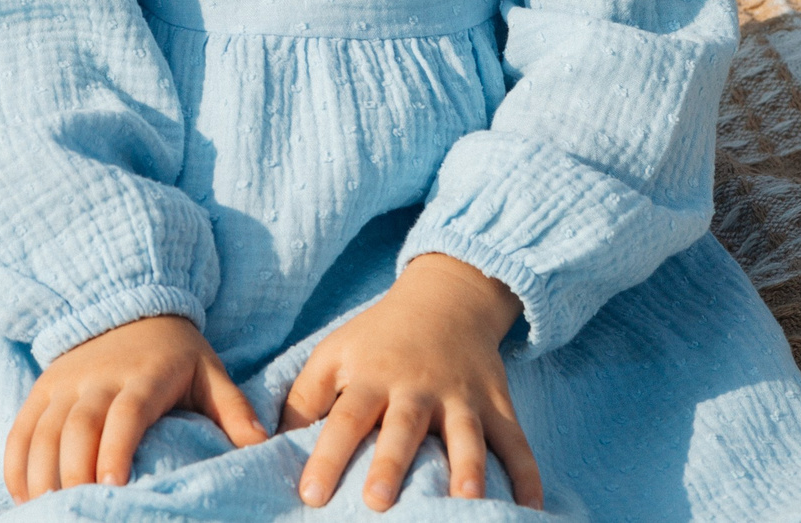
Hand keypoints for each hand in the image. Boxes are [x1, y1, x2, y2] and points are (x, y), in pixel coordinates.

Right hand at [4, 315, 266, 501]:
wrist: (128, 306)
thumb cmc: (175, 354)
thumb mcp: (210, 372)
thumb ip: (234, 410)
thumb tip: (262, 445)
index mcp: (143, 376)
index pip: (126, 413)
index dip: (116, 447)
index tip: (113, 484)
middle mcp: (97, 379)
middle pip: (78, 427)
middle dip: (75, 473)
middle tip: (80, 509)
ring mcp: (64, 384)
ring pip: (44, 431)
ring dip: (42, 474)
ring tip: (50, 510)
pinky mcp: (42, 389)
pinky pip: (21, 429)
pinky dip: (17, 464)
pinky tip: (24, 496)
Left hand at [284, 252, 539, 511]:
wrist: (445, 299)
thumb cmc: (377, 339)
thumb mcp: (334, 354)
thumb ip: (304, 399)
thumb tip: (270, 444)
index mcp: (371, 378)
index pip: (343, 419)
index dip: (326, 456)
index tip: (311, 494)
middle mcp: (416, 388)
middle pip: (402, 429)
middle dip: (391, 464)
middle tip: (377, 502)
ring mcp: (461, 397)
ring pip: (466, 436)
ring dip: (467, 469)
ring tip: (465, 501)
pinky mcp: (497, 404)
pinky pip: (516, 442)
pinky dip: (528, 474)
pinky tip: (531, 508)